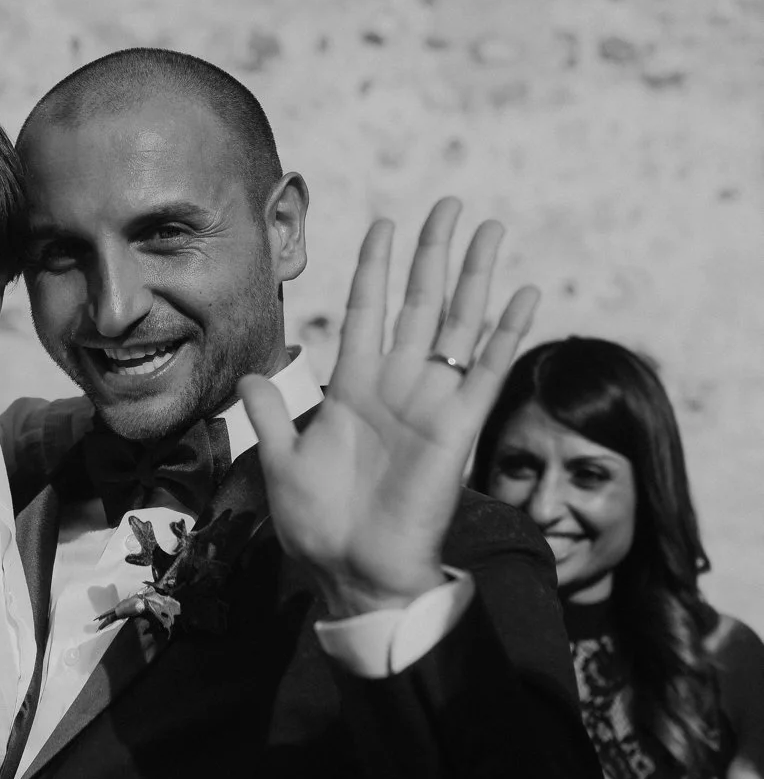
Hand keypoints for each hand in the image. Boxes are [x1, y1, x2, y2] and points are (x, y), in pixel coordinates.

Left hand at [238, 197, 539, 616]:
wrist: (354, 574)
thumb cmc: (317, 526)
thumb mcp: (281, 460)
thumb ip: (270, 414)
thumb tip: (252, 375)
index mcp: (352, 387)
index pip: (367, 311)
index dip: (375, 268)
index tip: (384, 224)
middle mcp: (395, 385)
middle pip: (417, 303)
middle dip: (432, 253)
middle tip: (448, 204)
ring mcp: (429, 403)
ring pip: (456, 324)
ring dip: (474, 276)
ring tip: (490, 229)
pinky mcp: (456, 429)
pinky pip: (486, 371)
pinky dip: (506, 333)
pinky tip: (526, 295)